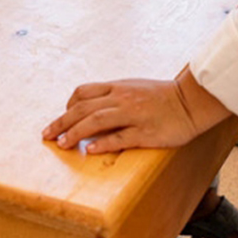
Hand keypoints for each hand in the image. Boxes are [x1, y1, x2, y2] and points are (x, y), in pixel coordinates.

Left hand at [41, 67, 229, 154]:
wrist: (191, 100)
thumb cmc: (163, 96)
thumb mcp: (135, 87)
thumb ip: (114, 95)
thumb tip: (93, 108)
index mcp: (118, 87)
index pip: (83, 92)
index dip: (67, 106)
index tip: (61, 119)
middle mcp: (121, 98)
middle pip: (83, 107)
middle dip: (61, 122)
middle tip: (46, 135)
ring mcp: (133, 114)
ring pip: (97, 121)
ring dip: (75, 132)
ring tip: (62, 144)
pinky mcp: (145, 131)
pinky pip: (120, 137)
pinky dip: (103, 143)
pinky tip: (91, 150)